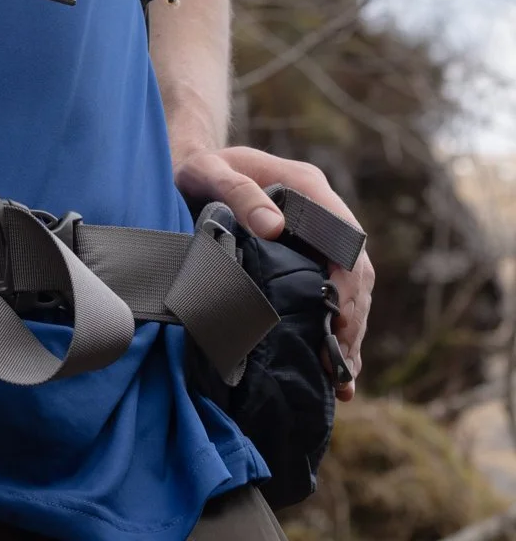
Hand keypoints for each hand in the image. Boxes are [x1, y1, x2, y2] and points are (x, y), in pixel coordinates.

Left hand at [174, 144, 372, 398]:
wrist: (187, 165)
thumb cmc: (197, 166)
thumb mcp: (209, 171)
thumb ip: (239, 193)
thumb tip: (274, 227)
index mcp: (306, 187)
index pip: (345, 236)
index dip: (347, 278)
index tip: (336, 315)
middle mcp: (320, 211)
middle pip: (355, 268)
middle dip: (352, 316)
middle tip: (338, 360)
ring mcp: (316, 237)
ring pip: (351, 288)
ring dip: (350, 331)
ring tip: (342, 378)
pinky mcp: (305, 258)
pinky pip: (332, 295)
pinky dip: (336, 330)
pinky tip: (335, 369)